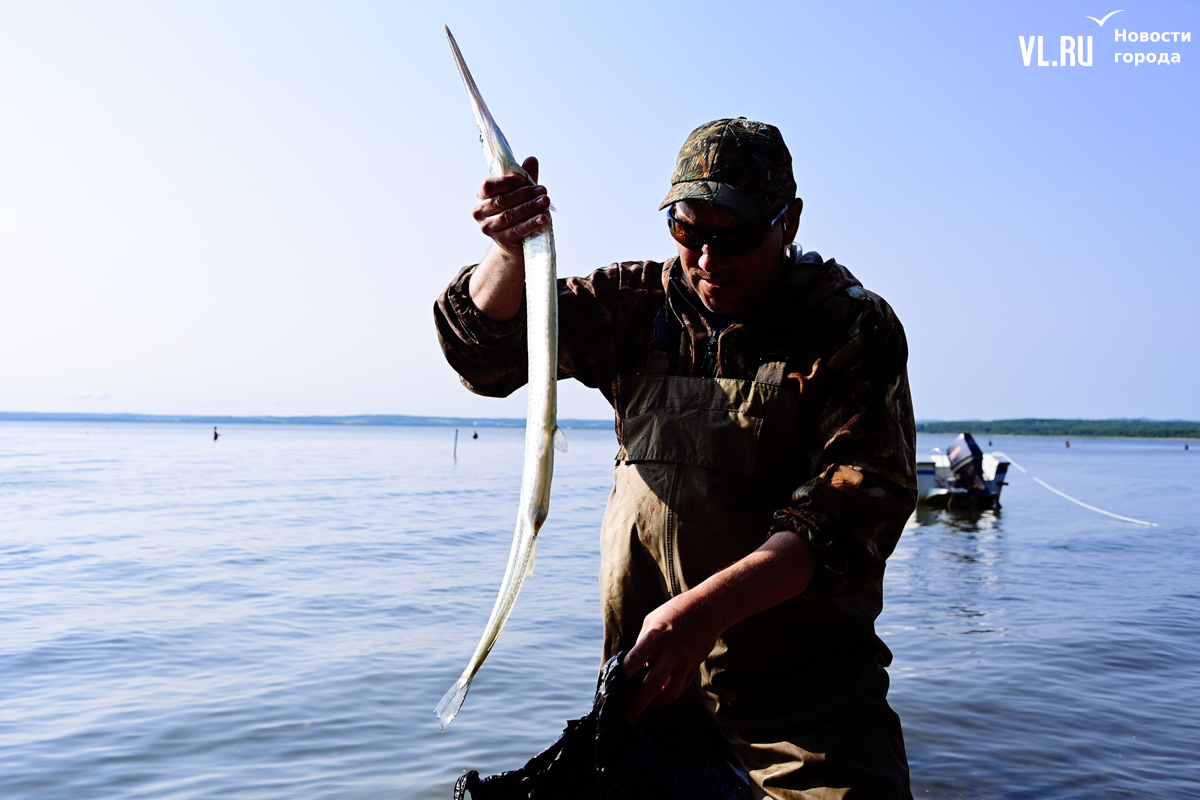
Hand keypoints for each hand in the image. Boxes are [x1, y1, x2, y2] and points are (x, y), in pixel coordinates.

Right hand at [472, 156, 550, 252]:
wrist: (514, 240)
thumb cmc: (515, 210)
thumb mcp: (519, 192)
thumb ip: (523, 177)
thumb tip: (531, 160)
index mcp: (482, 195)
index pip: (489, 186)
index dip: (506, 182)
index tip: (524, 179)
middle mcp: (481, 211)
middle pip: (502, 201)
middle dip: (525, 194)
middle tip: (543, 190)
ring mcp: (489, 227)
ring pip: (510, 215)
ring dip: (530, 207)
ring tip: (546, 201)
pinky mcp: (502, 240)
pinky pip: (518, 230)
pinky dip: (532, 224)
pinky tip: (543, 219)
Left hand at [620, 592, 721, 724]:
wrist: (708, 609)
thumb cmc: (675, 612)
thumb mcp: (652, 621)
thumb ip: (642, 644)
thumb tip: (634, 666)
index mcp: (656, 636)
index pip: (634, 661)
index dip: (622, 677)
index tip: (613, 689)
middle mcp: (671, 652)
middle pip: (652, 685)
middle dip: (638, 705)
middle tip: (627, 719)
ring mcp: (685, 662)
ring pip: (670, 692)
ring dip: (656, 704)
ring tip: (645, 709)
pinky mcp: (694, 667)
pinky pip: (680, 688)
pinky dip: (669, 696)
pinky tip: (660, 699)